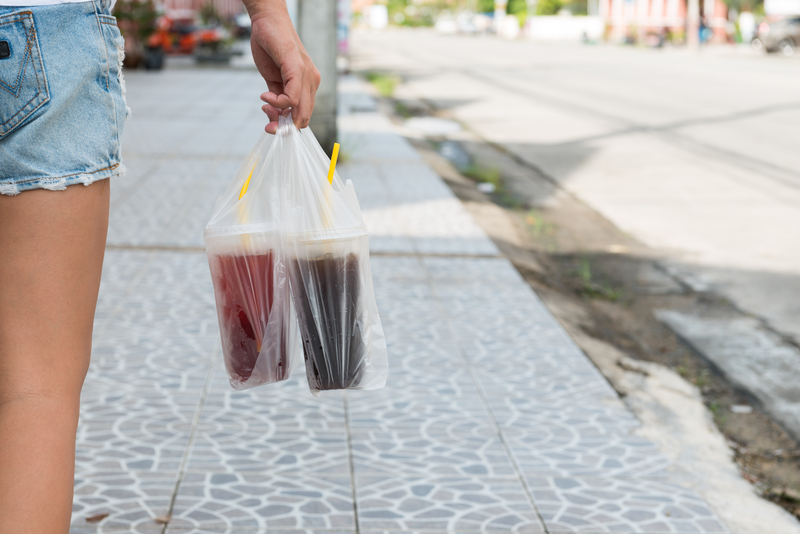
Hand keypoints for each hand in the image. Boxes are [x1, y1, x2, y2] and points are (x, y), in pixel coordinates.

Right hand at [245, 1, 320, 132]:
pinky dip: (277, 102)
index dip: (288, 126)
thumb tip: (276, 119)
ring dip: (280, 117)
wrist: (268, 21)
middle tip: (268, 125)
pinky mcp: (297, 68)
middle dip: (284, 128)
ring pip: (300, 111)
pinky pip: (292, 98)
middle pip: (303, 118)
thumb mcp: (274, 80)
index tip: (271, 124)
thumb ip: (278, 97)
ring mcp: (306, 75)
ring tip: (265, 107)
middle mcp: (312, 81)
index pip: (303, 116)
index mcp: (308, 85)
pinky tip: (265, 96)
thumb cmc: (270, 48)